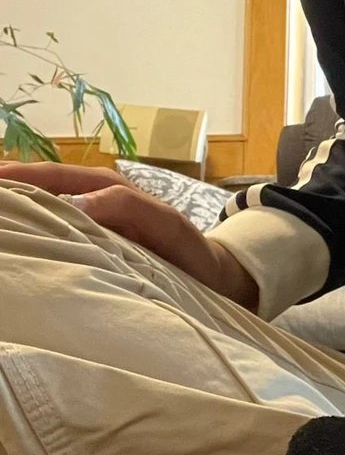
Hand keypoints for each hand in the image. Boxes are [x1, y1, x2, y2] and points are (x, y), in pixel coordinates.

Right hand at [0, 162, 259, 310]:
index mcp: (105, 188)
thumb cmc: (191, 251)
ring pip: (41, 208)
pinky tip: (12, 243)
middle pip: (37, 188)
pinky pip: (53, 231)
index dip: (15, 177)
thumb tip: (77, 202)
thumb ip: (130, 209)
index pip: (49, 176)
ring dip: (14, 210)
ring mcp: (88, 221)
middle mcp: (92, 199)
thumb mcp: (168, 226)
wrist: (213, 278)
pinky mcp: (90, 244)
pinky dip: (30, 230)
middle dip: (6, 189)